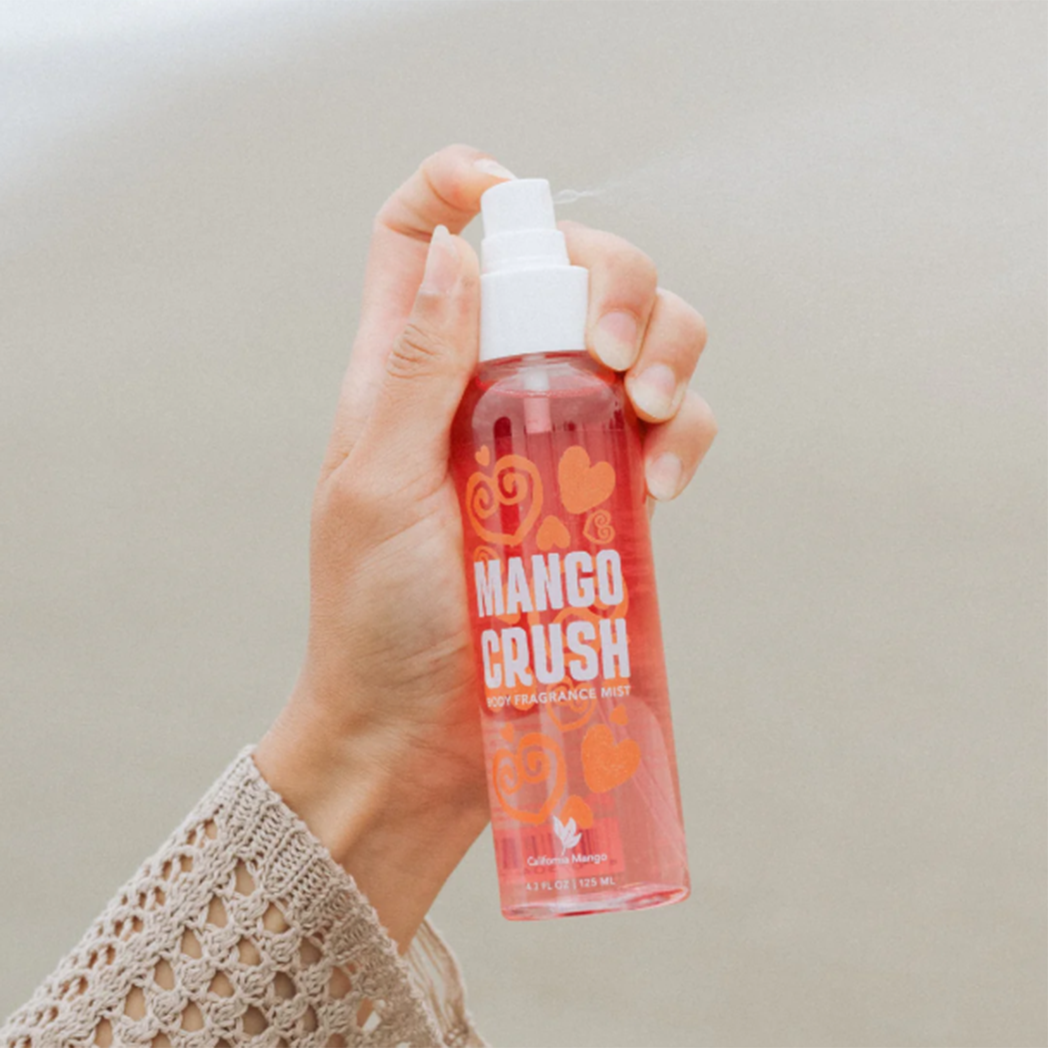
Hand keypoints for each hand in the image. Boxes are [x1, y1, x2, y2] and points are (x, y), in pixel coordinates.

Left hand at [254, 144, 715, 947]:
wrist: (417, 737)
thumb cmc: (375, 619)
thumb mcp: (376, 486)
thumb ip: (416, 369)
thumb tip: (458, 252)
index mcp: (413, 369)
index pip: (426, 234)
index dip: (462, 188)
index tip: (509, 195)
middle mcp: (491, 387)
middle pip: (570, 269)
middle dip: (613, 278)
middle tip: (614, 351)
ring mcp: (559, 439)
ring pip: (641, 340)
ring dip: (666, 347)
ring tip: (649, 410)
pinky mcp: (607, 497)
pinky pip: (672, 431)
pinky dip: (685, 435)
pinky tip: (659, 485)